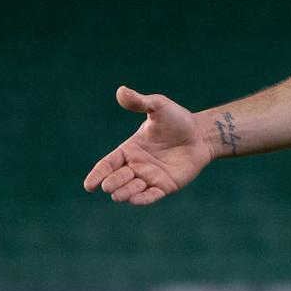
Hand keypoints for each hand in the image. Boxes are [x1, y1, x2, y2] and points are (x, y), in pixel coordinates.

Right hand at [83, 86, 211, 204]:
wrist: (202, 134)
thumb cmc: (178, 120)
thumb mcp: (158, 107)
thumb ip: (140, 102)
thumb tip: (121, 90)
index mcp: (129, 150)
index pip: (107, 164)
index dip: (97, 174)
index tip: (89, 185)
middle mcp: (136, 166)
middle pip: (116, 179)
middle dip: (112, 183)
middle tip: (109, 185)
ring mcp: (150, 177)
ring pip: (131, 190)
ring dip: (124, 193)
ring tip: (119, 195)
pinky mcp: (165, 186)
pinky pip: (150, 196)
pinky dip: (141, 199)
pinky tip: (134, 200)